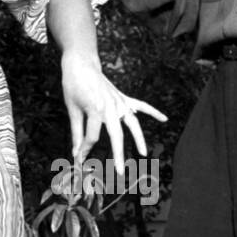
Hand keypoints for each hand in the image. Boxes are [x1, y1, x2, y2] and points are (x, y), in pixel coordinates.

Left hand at [61, 51, 165, 167]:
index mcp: (95, 110)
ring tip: (143, 154)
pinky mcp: (123, 98)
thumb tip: (76, 152)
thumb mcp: (72, 109)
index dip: (85, 150)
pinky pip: (141, 105)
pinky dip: (153, 111)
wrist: (81, 64)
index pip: (92, 137)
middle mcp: (111, 107)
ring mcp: (120, 102)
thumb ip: (77, 132)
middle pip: (117, 136)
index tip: (79, 160)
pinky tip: (164, 118)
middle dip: (118, 155)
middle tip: (120, 172)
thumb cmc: (74, 86)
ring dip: (139, 139)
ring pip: (133, 123)